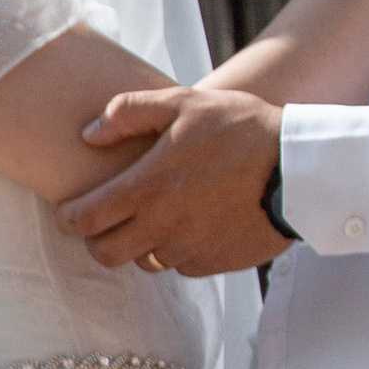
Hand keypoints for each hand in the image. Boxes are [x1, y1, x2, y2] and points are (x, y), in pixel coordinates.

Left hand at [56, 83, 288, 272]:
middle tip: (103, 222)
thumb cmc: (242, 129)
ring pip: (145, 261)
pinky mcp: (216, 263)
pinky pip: (182, 266)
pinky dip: (178, 251)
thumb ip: (129, 112)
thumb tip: (89, 134)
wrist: (301, 168)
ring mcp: (190, 250)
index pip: (85, 220)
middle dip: (97, 240)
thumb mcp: (184, 102)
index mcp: (148, 188)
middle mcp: (164, 227)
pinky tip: (191, 225)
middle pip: (106, 254)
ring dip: (141, 244)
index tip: (67, 213)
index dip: (68, 219)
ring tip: (156, 217)